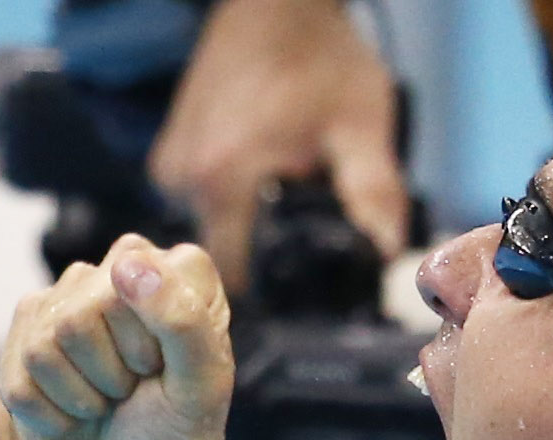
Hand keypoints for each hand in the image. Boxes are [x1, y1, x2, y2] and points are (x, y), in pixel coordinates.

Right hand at [0, 235, 241, 439]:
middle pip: (76, 314)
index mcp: (173, 273)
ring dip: (76, 397)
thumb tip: (128, 264)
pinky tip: (72, 420)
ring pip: (41, 346)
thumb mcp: (201, 387)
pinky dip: (45, 415)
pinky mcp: (23, 349)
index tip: (163, 372)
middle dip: (107, 374)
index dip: (145, 340)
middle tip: (131, 396)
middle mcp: (115, 277)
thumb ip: (181, 319)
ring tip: (104, 408)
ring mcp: (64, 310)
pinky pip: (14, 377)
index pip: (129, 276)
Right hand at [149, 0, 408, 288]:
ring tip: (278, 200)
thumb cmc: (319, 56)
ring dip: (241, 228)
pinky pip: (194, 204)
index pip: (233, 278)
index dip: (270, 295)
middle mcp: (181, 179)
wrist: (274, 1)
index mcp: (222, 180)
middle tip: (298, 237)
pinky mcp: (165, 156)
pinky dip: (225, 201)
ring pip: (206, 232)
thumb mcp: (360, 123)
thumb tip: (387, 253)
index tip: (298, 297)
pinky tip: (255, 179)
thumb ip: (374, 191)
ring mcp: (167, 167)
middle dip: (259, 257)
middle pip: (218, 257)